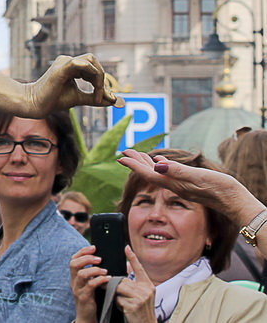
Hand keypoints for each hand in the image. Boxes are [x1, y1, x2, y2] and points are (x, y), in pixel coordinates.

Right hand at [26, 54, 120, 116]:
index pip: (93, 67)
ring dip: (99, 77)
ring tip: (97, 94)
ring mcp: (64, 62)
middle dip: (102, 78)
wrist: (36, 104)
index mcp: (72, 67)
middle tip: (101, 96)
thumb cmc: (54, 100)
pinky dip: (93, 75)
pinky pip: (81, 63)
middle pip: (94, 61)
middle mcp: (68, 61)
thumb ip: (96, 98)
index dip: (103, 82)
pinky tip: (94, 89)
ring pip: (90, 60)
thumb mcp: (80, 98)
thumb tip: (116, 101)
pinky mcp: (62, 68)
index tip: (106, 99)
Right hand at [70, 245, 106, 322]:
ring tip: (105, 270)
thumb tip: (103, 260)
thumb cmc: (91, 299)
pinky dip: (99, 280)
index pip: (73, 259)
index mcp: (75, 277)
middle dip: (87, 258)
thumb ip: (92, 274)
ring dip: (94, 270)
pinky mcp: (84, 297)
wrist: (87, 317)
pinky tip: (108, 279)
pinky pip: (90, 285)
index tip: (94, 247)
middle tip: (99, 258)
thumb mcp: (89, 284)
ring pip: (81, 274)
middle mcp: (74, 281)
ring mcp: (78, 289)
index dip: (82, 252)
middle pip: (74, 264)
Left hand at [115, 246, 154, 322]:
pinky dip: (118, 304)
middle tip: (119, 295)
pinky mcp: (134, 304)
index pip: (139, 269)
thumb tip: (121, 274)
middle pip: (123, 280)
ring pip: (119, 288)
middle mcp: (146, 290)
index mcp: (148, 286)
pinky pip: (118, 299)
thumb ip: (134, 285)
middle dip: (116, 286)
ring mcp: (140, 297)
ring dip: (116, 295)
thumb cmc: (140, 311)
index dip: (132, 257)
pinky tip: (125, 309)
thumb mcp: (142, 296)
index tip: (126, 247)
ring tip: (123, 303)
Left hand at [117, 149, 237, 215]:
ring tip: (137, 155)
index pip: (148, 173)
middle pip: (150, 172)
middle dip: (136, 162)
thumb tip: (157, 166)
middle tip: (124, 151)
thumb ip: (178, 171)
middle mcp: (175, 185)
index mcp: (174, 183)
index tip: (120, 156)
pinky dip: (160, 167)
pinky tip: (160, 164)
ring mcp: (182, 186)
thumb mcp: (199, 177)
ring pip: (158, 173)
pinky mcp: (189, 186)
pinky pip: (168, 175)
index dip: (133, 164)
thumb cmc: (220, 189)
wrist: (236, 203)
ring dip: (146, 163)